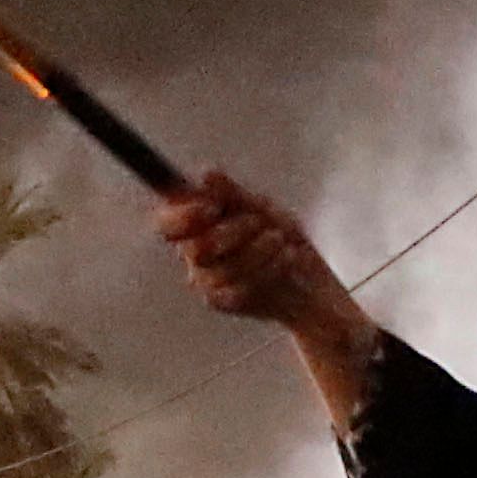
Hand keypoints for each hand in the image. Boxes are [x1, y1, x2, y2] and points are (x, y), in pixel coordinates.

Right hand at [157, 173, 382, 427]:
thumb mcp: (261, 208)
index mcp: (195, 226)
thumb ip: (232, 194)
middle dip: (231, 232)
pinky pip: (238, 289)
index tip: (212, 207)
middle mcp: (194, 256)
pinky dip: (269, 268)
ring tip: (281, 238)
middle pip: (194, 249)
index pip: (166, 224)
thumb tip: (206, 175)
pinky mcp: (223, 302)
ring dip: (257, 250)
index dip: (182, 216)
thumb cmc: (279, 236)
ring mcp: (207, 281)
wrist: (310, 278)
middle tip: (259, 221)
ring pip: (220, 271)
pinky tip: (288, 257)